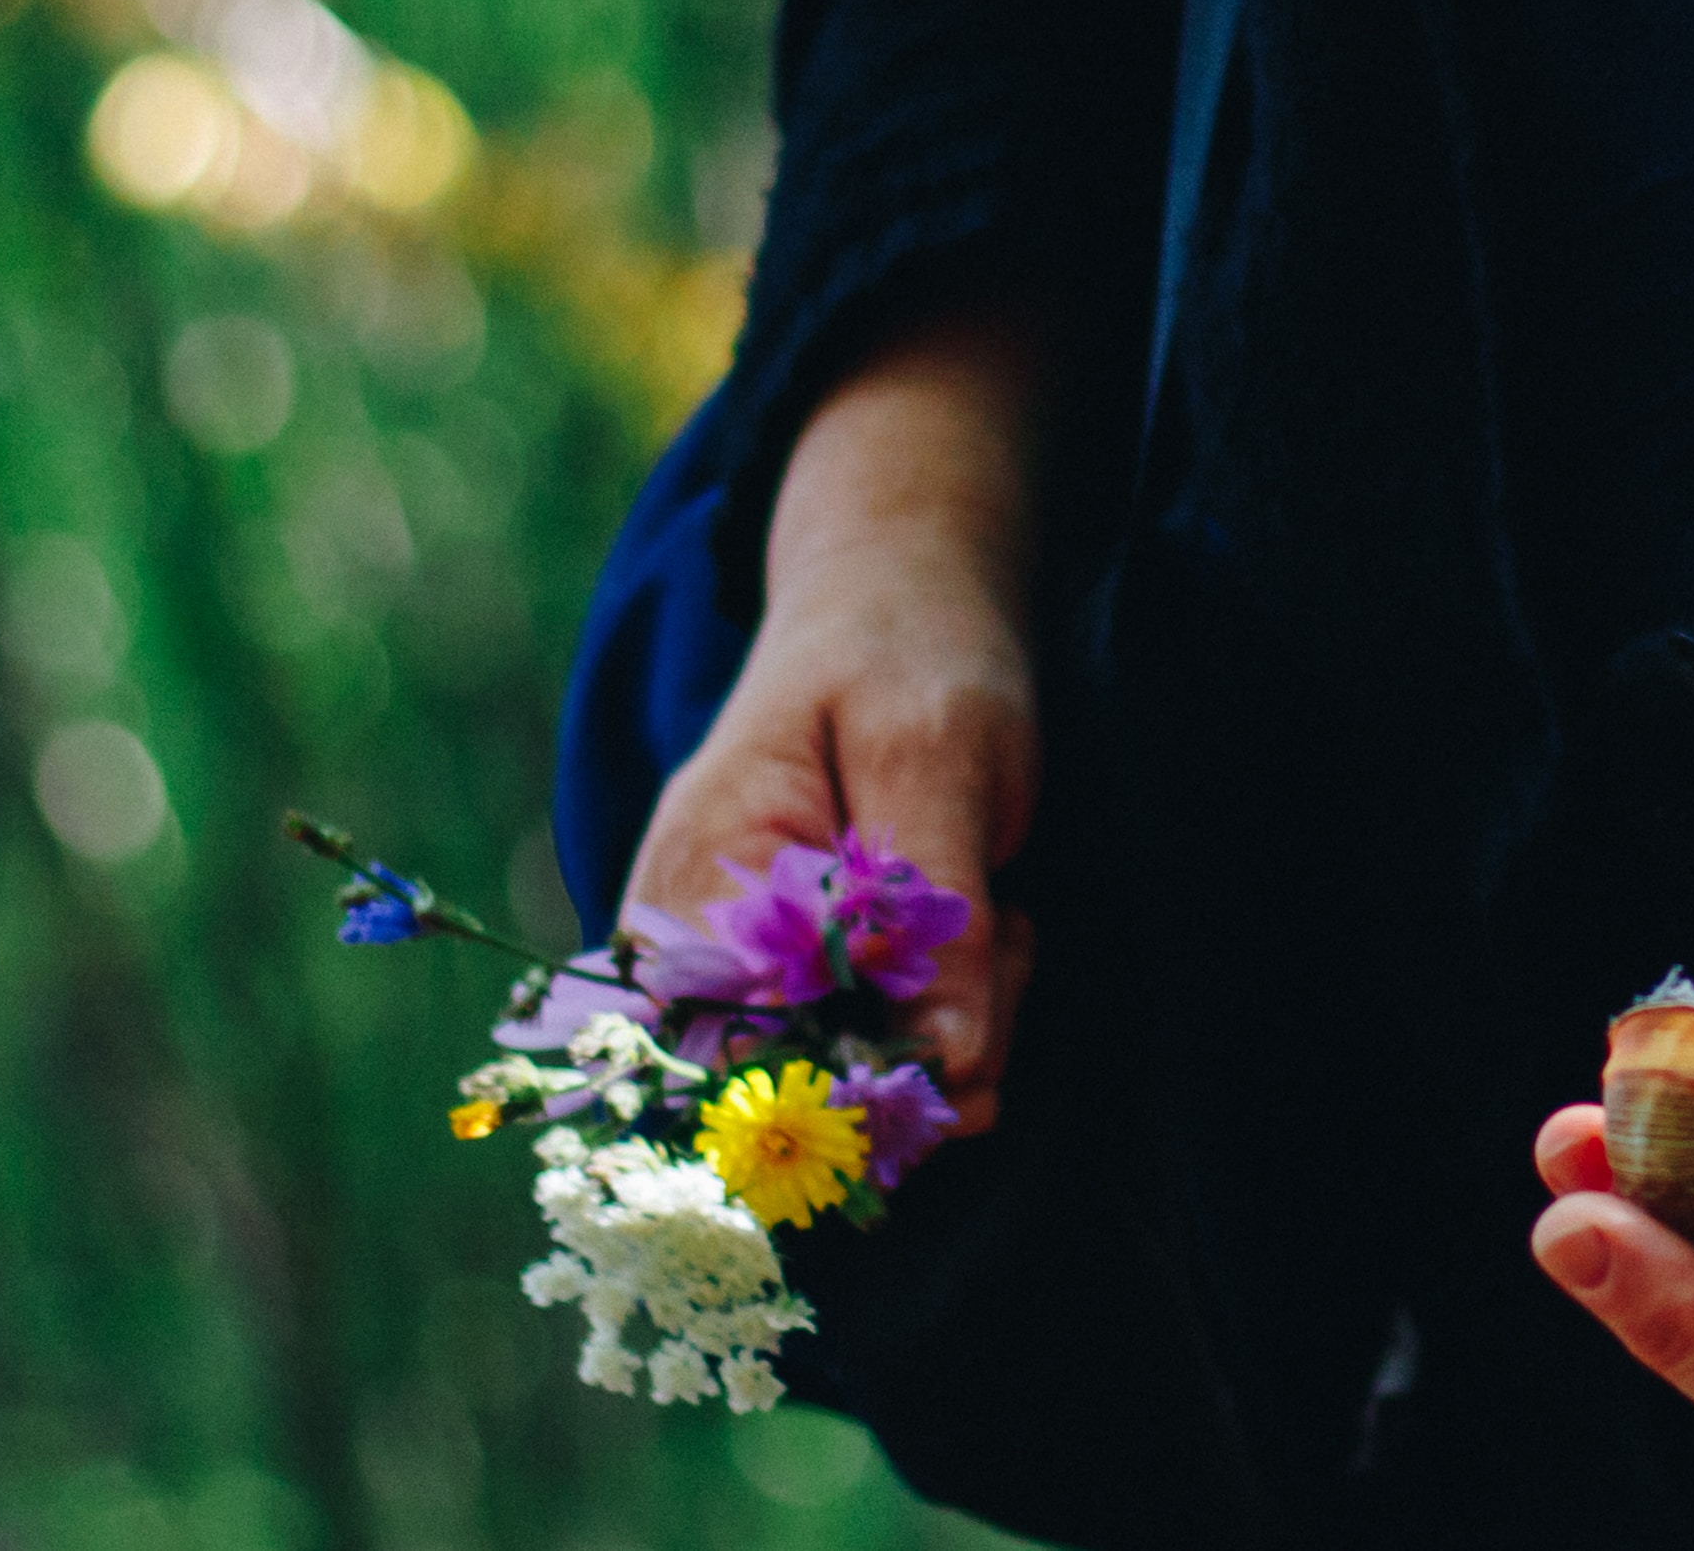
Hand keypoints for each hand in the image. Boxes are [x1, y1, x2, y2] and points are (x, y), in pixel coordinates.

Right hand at [624, 311, 1042, 1120]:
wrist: (891, 599)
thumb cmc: (904, 651)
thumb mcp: (939, 755)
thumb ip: (939, 911)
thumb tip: (950, 1068)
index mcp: (692, 892)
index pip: (753, 1071)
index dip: (874, 1085)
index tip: (976, 1036)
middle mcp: (687, 956)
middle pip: (806, 1094)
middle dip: (936, 1048)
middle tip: (1006, 935)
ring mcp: (736, 975)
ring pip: (853, 1085)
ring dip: (957, 1028)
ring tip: (995, 916)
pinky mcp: (791, 984)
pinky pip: (869, 1054)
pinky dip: (949, 1017)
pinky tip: (977, 936)